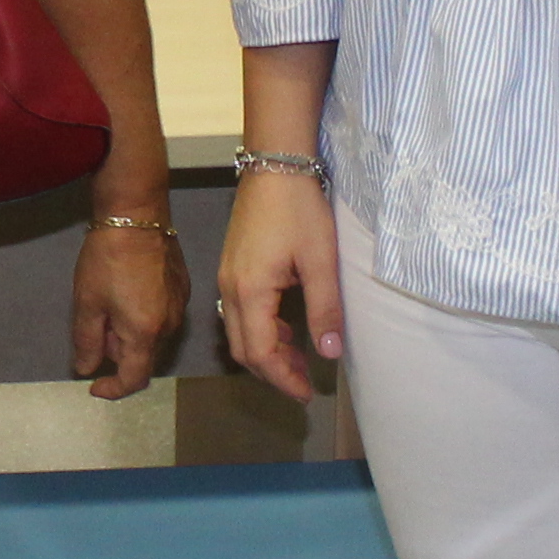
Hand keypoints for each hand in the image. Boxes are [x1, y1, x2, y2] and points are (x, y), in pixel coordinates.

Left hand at [74, 219, 186, 398]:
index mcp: (146, 333)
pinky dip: (143, 317)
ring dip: (130, 334)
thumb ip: (87, 342)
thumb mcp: (88, 302)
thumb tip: (86, 369)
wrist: (137, 215)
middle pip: (144, 357)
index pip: (134, 379)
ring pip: (153, 337)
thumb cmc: (107, 259)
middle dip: (117, 353)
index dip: (113, 389)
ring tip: (108, 305)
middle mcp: (169, 325)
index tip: (94, 385)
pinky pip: (162, 317)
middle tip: (95, 326)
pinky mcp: (183, 288)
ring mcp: (180, 306)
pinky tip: (127, 292)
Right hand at [215, 171, 345, 400]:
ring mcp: (227, 277)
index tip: (307, 394)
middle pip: (243, 349)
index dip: (283, 378)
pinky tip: (285, 328)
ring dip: (266, 352)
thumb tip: (331, 353)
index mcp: (250, 292)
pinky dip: (260, 331)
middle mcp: (230, 289)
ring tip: (300, 359)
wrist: (275, 164)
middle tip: (304, 383)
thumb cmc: (300, 209)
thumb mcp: (321, 261)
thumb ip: (325, 310)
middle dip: (272, 372)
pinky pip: (239, 313)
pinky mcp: (232, 266)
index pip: (260, 353)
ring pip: (239, 332)